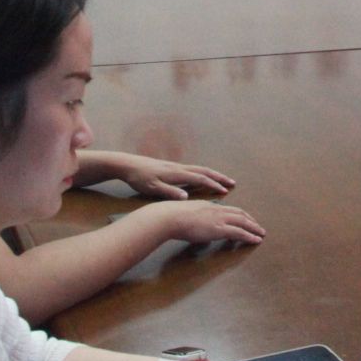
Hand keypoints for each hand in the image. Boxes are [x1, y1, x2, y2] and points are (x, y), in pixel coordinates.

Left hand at [120, 153, 235, 198]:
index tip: (225, 191)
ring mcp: (176, 166)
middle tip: (232, 183)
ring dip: (212, 174)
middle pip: (204, 171)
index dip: (213, 184)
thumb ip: (170, 192)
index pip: (200, 178)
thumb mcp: (153, 187)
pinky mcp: (171, 167)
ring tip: (222, 180)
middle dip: (219, 177)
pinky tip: (203, 178)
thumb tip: (187, 196)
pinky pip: (193, 169)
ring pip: (199, 169)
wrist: (128, 164)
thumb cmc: (139, 178)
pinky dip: (203, 173)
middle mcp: (179, 168)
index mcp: (176, 173)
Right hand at [142, 199, 265, 244]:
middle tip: (258, 227)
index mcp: (208, 206)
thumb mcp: (185, 216)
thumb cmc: (171, 218)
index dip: (239, 214)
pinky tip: (256, 241)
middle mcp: (216, 209)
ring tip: (261, 234)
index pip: (228, 209)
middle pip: (239, 213)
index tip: (246, 219)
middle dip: (250, 220)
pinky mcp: (219, 229)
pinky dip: (250, 236)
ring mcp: (219, 218)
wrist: (169, 217)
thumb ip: (192, 220)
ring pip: (243, 222)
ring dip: (254, 228)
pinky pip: (240, 232)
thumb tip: (194, 228)